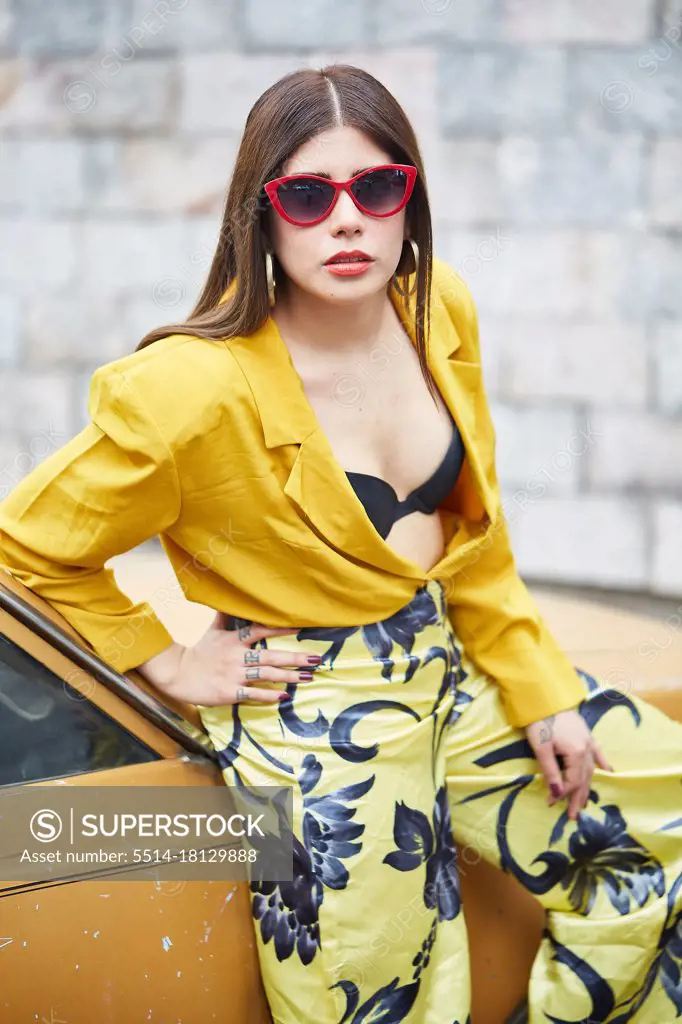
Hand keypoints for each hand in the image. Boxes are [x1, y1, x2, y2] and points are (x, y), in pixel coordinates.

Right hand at [162, 612, 320, 706]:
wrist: (177, 674)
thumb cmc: (198, 652)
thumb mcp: (212, 632)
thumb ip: (225, 616)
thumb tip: (229, 598)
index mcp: (233, 641)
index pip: (259, 631)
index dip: (279, 628)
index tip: (300, 626)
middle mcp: (236, 657)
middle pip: (270, 656)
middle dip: (294, 657)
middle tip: (315, 659)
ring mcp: (234, 675)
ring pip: (265, 675)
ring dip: (288, 676)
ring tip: (307, 677)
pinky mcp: (229, 692)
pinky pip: (253, 694)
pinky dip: (269, 695)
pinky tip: (284, 696)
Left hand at [525, 708, 613, 820]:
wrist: (545, 696)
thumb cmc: (540, 721)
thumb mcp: (542, 748)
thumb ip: (550, 772)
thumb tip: (557, 794)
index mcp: (577, 754)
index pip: (572, 781)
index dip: (562, 794)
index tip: (550, 804)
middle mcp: (587, 750)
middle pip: (584, 779)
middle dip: (578, 798)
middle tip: (573, 816)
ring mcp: (589, 742)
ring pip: (591, 769)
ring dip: (587, 787)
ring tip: (585, 803)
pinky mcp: (586, 734)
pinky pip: (598, 753)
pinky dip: (602, 763)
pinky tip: (608, 771)